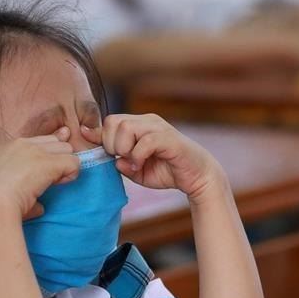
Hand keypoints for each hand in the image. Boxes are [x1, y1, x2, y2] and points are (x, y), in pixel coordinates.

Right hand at [0, 128, 78, 223]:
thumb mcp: (2, 188)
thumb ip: (21, 187)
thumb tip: (40, 206)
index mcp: (8, 147)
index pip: (39, 142)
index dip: (46, 156)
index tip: (42, 174)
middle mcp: (23, 144)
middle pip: (55, 142)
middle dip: (57, 159)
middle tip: (48, 181)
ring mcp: (36, 151)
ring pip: (67, 149)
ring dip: (64, 166)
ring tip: (53, 183)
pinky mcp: (49, 162)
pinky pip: (74, 163)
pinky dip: (71, 175)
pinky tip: (59, 185)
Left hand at [81, 114, 225, 202]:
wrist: (196, 176)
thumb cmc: (168, 172)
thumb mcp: (138, 171)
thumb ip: (123, 164)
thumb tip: (112, 159)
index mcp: (138, 125)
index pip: (110, 122)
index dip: (102, 139)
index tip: (108, 156)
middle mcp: (147, 121)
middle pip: (113, 121)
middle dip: (111, 144)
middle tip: (123, 159)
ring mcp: (158, 127)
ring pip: (126, 127)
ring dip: (124, 149)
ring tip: (134, 163)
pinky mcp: (169, 138)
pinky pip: (145, 141)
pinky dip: (138, 156)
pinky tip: (141, 166)